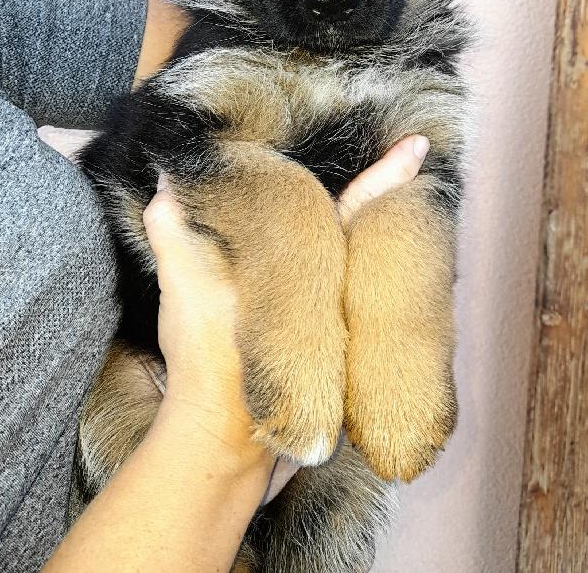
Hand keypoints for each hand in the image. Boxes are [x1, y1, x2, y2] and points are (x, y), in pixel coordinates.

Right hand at [142, 135, 429, 487]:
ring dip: (361, 227)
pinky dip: (330, 265)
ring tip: (372, 191)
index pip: (359, 206)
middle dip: (385, 192)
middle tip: (405, 155)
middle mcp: (334, 291)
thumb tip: (168, 182)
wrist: (223, 443)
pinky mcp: (319, 341)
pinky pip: (332, 289)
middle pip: (366, 230)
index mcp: (315, 268)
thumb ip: (175, 234)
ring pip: (352, 261)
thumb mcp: (188, 292)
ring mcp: (331, 318)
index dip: (389, 174)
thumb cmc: (212, 361)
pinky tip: (313, 258)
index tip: (420, 144)